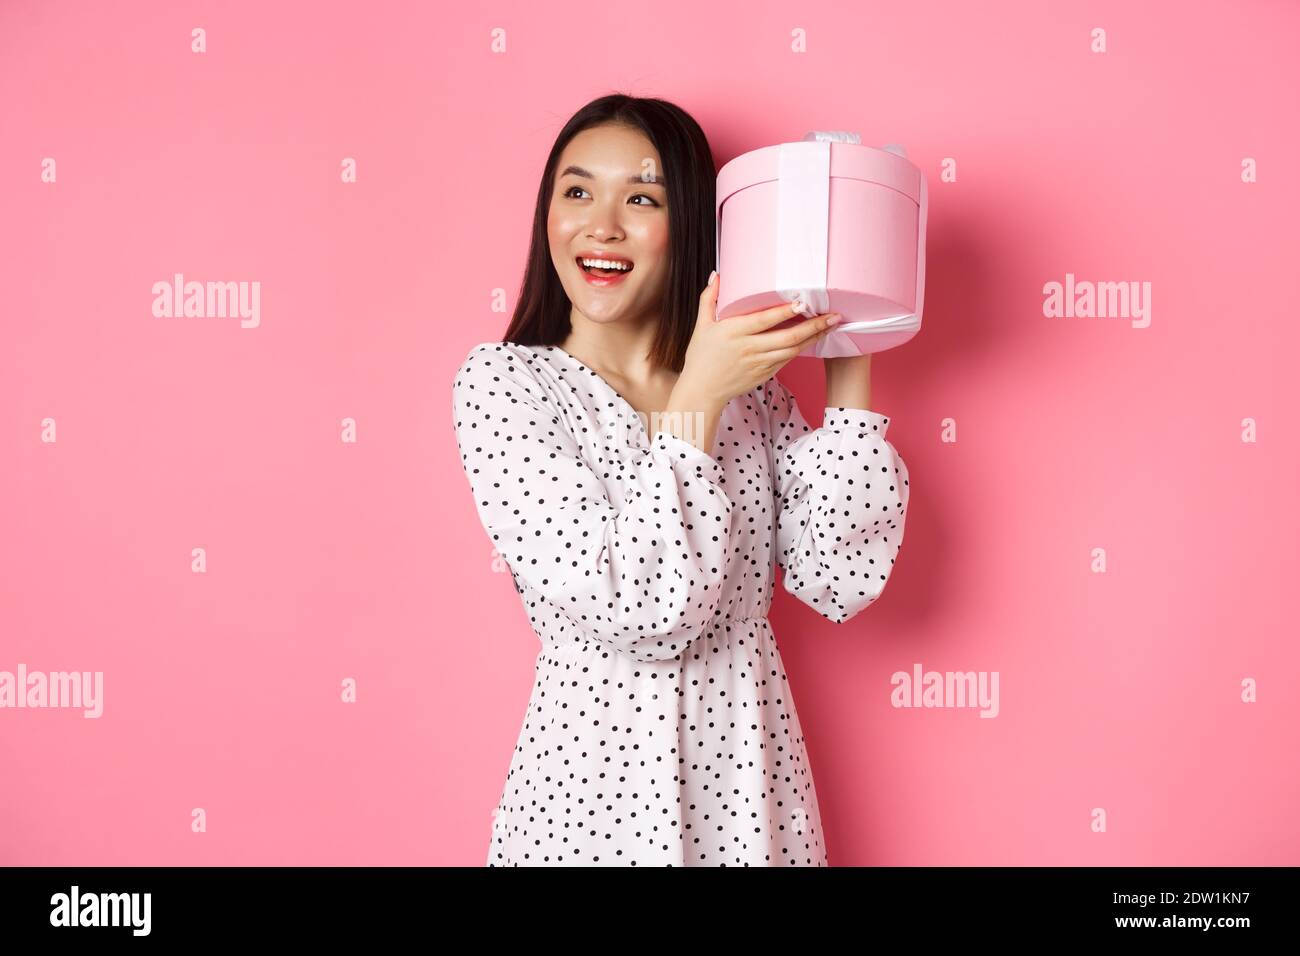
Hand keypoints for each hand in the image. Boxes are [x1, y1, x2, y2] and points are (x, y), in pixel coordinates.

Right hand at [676, 272, 840, 408]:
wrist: (702, 391)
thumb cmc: (701, 357)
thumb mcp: (701, 325)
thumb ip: (709, 298)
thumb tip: (717, 275)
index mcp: (734, 332)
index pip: (765, 319)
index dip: (786, 311)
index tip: (804, 302)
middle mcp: (750, 348)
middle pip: (788, 337)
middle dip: (814, 325)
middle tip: (833, 315)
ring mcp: (759, 363)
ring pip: (793, 350)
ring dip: (814, 337)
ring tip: (830, 325)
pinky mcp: (765, 374)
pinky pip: (787, 359)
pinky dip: (802, 348)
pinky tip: (813, 338)